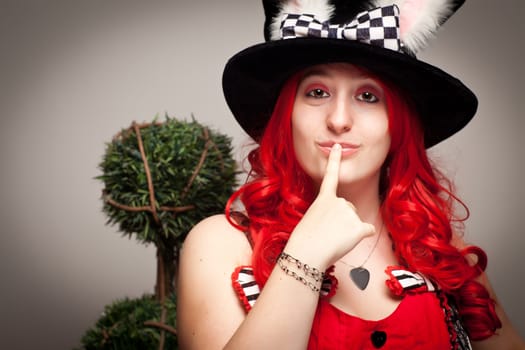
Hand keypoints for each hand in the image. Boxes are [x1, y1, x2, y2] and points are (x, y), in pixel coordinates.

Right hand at [286, 144, 375, 267]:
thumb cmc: (305, 241)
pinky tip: (348, 242)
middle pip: (348, 210)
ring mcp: (350, 213)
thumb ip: (328, 215)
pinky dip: (361, 236)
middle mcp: (339, 201)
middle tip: (326, 233)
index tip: (337, 146)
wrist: (307, 253)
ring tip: (332, 239)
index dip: (334, 160)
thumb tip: (345, 225)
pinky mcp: (359, 227)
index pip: (331, 176)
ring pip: (355, 222)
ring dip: (347, 232)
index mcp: (324, 198)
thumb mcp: (312, 220)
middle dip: (341, 222)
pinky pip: (367, 230)